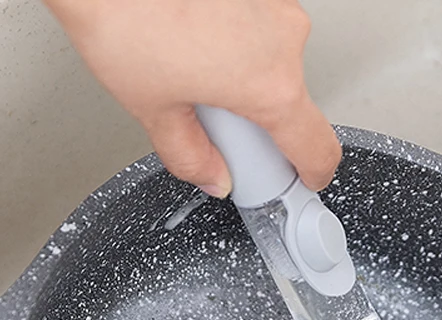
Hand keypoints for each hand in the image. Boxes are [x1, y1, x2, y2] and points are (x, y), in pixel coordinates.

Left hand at [43, 0, 341, 195]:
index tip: (304, 180)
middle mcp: (285, 38)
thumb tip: (211, 176)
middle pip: (288, 101)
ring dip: (242, 75)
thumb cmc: (124, 12)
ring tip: (190, 68)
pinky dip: (234, 40)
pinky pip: (258, 25)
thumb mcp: (154, 109)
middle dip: (255, 119)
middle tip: (211, 120)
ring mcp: (275, 1)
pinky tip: (192, 37)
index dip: (311, 173)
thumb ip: (190, 156)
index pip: (316, 147)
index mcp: (269, 84)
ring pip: (272, 60)